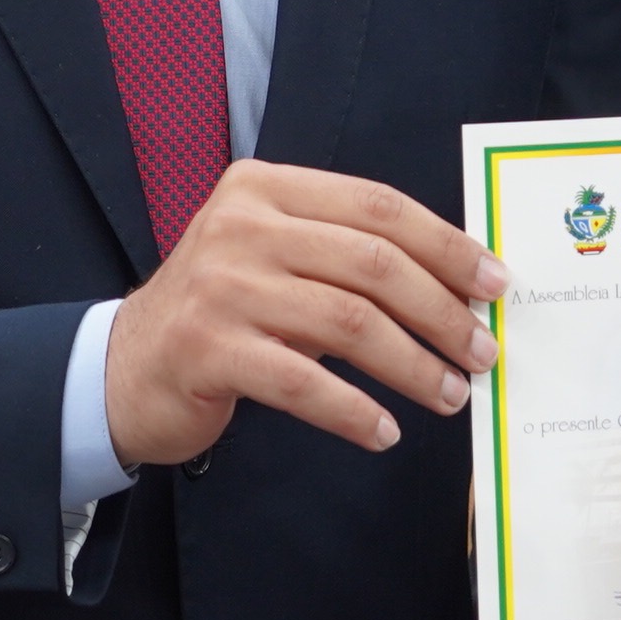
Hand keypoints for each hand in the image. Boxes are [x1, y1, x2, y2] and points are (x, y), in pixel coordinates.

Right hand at [102, 159, 505, 462]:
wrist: (124, 367)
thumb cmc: (225, 311)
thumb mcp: (278, 258)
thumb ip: (349, 256)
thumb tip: (460, 286)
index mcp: (267, 187)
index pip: (379, 205)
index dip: (447, 245)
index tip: (495, 282)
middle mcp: (241, 226)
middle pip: (373, 263)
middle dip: (442, 310)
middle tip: (483, 350)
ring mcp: (221, 287)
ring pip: (349, 324)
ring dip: (413, 366)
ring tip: (451, 395)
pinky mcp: (206, 350)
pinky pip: (304, 383)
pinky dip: (354, 411)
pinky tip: (384, 432)